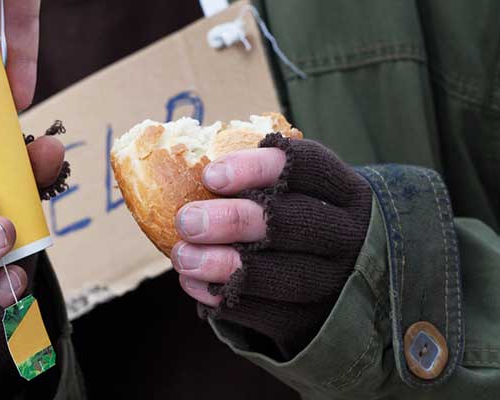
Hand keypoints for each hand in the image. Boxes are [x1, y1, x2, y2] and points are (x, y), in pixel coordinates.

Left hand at [170, 134, 371, 356]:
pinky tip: (193, 283)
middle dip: (232, 220)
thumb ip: (258, 181)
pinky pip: (265, 313)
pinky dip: (223, 297)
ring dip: (222, 264)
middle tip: (186, 220)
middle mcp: (348, 237)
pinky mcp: (311, 321)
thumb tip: (187, 165)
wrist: (338, 285)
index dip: (259, 167)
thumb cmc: (299, 221)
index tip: (211, 175)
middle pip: (293, 224)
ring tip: (183, 256)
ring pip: (280, 276)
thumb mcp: (298, 193)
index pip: (311, 168)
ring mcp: (334, 283)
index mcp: (346, 192)